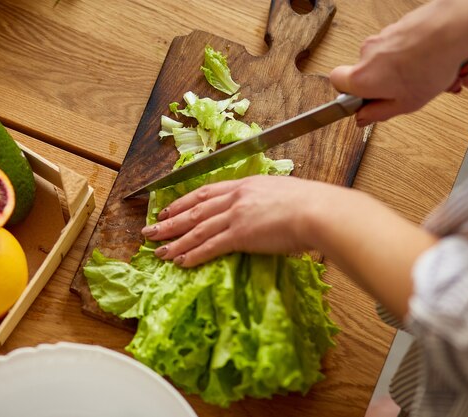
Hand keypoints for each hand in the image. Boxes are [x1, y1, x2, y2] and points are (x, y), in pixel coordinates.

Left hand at [142, 174, 437, 318]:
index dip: (183, 202)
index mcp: (244, 185)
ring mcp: (236, 215)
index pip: (205, 192)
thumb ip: (266, 201)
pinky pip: (210, 246)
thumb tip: (265, 212)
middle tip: (149, 230)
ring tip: (158, 250)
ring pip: (196, 229)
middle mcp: (235, 197)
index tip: (168, 209)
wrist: (318, 210)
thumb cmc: (310, 203)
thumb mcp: (283, 193)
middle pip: (193, 210)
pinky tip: (180, 261)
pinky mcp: (240, 234)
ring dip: (175, 240)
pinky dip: (193, 254)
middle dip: (169, 221)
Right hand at [330, 0, 467, 125]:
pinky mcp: (398, 26)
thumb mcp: (405, 104)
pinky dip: (416, 56)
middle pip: (367, 72)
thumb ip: (378, 113)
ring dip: (406, 71)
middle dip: (386, 83)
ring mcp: (382, 37)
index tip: (364, 100)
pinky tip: (434, 63)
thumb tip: (363, 117)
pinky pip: (403, 47)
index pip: (336, 82)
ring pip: (388, 60)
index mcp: (362, 77)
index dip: (348, 92)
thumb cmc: (431, 65)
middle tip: (406, 92)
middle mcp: (367, 54)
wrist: (453, 29)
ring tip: (429, 77)